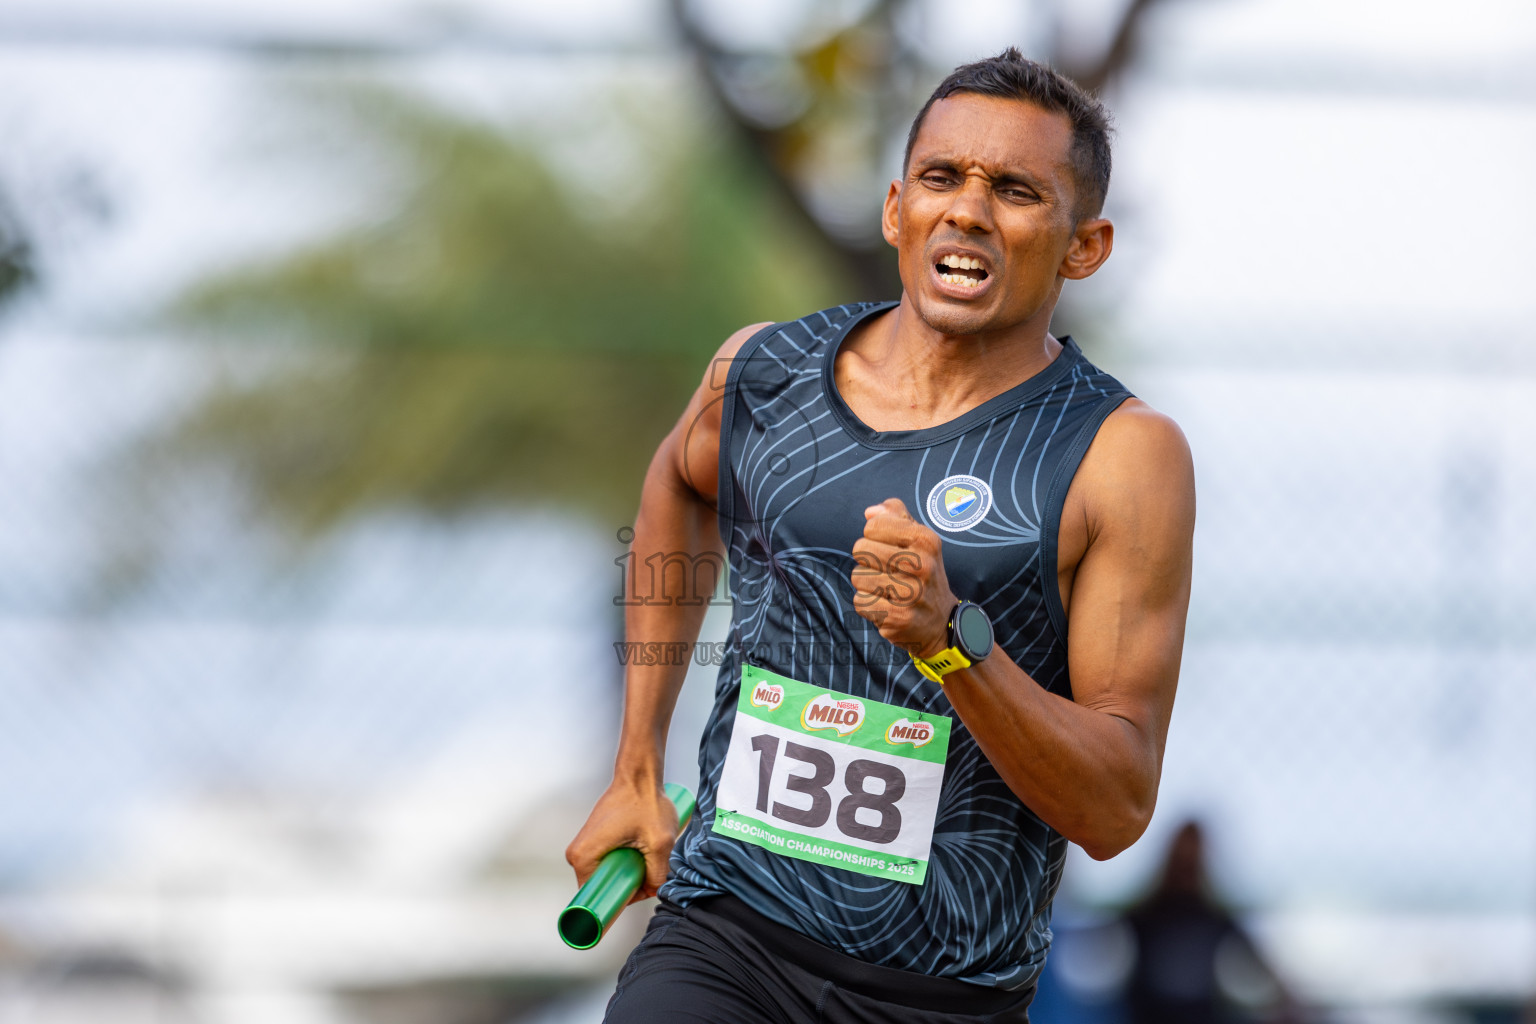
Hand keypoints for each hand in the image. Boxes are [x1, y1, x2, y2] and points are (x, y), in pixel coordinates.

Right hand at [565, 778, 680, 902]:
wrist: (639, 776)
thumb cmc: (645, 802)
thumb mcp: (660, 843)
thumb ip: (659, 874)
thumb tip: (655, 890)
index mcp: (584, 857)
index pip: (593, 898)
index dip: (612, 907)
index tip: (631, 903)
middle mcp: (577, 854)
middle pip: (602, 887)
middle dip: (626, 888)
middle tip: (647, 877)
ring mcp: (584, 846)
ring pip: (607, 875)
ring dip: (627, 875)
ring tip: (646, 862)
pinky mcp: (594, 840)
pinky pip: (607, 863)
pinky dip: (624, 864)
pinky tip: (641, 857)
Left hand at [849, 498, 957, 658]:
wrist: (941, 621)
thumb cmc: (923, 573)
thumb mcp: (919, 539)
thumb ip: (895, 516)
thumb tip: (870, 512)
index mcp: (925, 540)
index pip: (873, 526)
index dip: (873, 537)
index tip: (889, 548)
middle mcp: (921, 565)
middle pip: (861, 550)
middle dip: (867, 561)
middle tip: (886, 571)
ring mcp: (911, 593)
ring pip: (858, 576)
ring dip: (866, 584)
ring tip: (887, 589)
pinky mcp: (898, 617)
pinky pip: (860, 601)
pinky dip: (868, 605)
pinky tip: (886, 605)